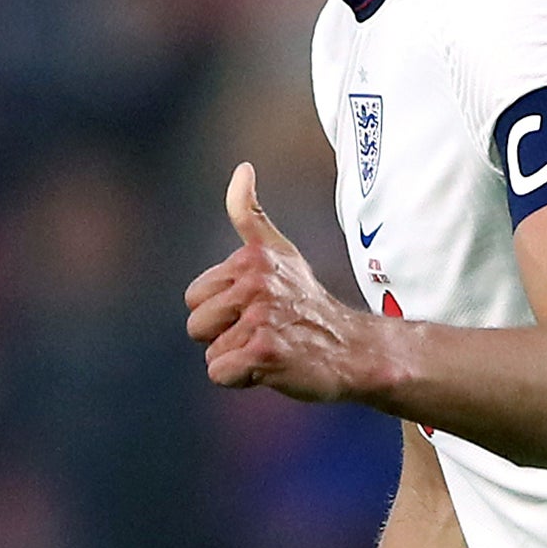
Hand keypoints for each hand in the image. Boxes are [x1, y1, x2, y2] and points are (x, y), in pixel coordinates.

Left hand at [183, 162, 375, 401]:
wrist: (353, 349)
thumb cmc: (307, 302)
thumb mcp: (279, 251)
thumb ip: (249, 213)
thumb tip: (241, 168)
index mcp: (251, 259)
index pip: (193, 297)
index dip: (221, 311)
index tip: (256, 308)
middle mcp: (255, 283)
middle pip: (196, 326)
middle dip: (224, 336)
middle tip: (263, 331)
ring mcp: (261, 317)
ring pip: (211, 353)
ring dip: (238, 359)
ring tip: (272, 347)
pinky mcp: (265, 351)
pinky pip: (220, 373)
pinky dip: (243, 379)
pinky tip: (273, 367)